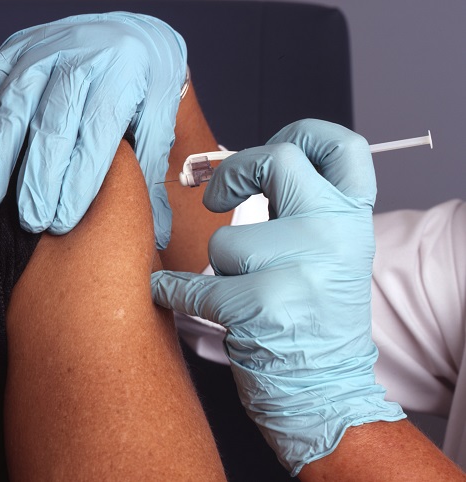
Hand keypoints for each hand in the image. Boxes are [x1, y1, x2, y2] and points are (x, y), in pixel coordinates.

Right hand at [0, 12, 186, 247]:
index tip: (62, 220)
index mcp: (121, 78)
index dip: (77, 182)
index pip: (95, 137)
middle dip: (38, 179)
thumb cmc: (149, 84)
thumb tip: (158, 230)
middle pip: (52, 127)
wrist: (132, 34)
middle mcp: (80, 61)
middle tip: (32, 220)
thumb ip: (153, 169)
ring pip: (14, 107)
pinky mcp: (18, 47)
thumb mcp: (163, 120)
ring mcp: (44, 50)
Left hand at [152, 119, 404, 474]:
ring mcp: (304, 267)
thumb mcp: (326, 252)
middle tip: (216, 197)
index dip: (304, 133)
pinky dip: (175, 292)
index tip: (272, 145)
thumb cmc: (314, 316)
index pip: (344, 147)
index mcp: (352, 218)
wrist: (326, 390)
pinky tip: (171, 294)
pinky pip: (197, 286)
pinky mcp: (266, 306)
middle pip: (276, 161)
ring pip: (225, 241)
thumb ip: (298, 209)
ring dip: (219, 268)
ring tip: (242, 293)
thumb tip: (243, 170)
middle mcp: (336, 232)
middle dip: (232, 174)